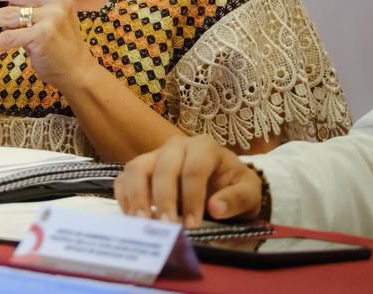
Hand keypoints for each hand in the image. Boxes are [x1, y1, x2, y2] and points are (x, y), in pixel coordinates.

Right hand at [115, 134, 262, 226]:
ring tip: (143, 222)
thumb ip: (237, 199)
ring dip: (137, 196)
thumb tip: (215, 208)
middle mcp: (176, 145)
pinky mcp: (140, 169)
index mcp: (205, 147)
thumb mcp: (249, 193)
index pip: (194, 168)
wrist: (221, 185)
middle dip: (163, 199)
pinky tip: (132, 217)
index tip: (192, 224)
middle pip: (163, 167)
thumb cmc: (234, 188)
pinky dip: (124, 196)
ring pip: (136, 168)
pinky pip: (124, 178)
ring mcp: (154, 155)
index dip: (191, 197)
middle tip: (166, 226)